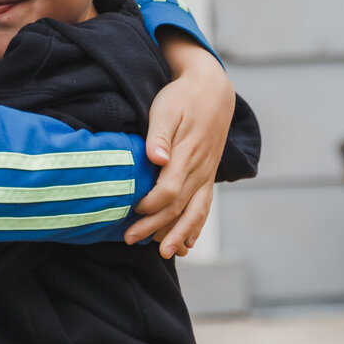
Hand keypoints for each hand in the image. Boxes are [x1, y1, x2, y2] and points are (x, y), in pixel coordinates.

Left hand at [124, 33, 232, 257]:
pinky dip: (196, 226)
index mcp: (187, 154)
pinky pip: (205, 206)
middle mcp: (200, 169)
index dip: (151, 204)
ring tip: (166, 253)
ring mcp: (206, 173)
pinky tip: (187, 243)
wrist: (212, 90)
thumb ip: (159, 135)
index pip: (169, 189)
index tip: (132, 209)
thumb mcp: (166, 108)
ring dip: (180, 234)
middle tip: (131, 240)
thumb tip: (156, 158)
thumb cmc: (182, 97)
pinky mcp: (207, 174)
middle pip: (179, 206)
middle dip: (156, 227)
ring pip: (196, 211)